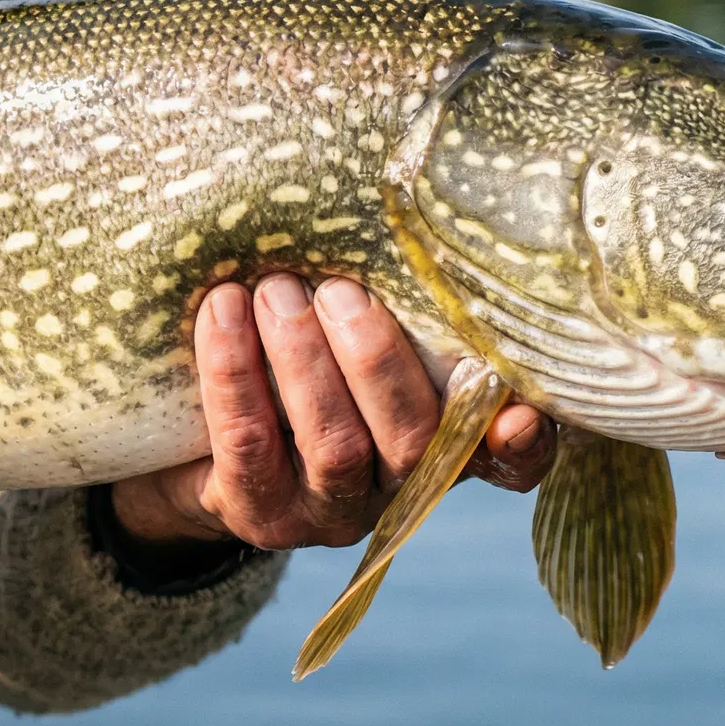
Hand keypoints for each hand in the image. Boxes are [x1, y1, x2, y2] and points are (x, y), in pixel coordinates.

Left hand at [110, 275, 551, 550]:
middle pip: (414, 438)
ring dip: (304, 359)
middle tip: (336, 289)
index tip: (518, 415)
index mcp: (447, 438)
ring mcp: (333, 510)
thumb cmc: (302, 352)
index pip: (511, 460)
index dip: (521, 445)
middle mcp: (401, 484)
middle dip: (374, 359)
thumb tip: (404, 211)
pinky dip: (235, 371)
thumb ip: (394, 294)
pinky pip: (250, 445)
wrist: (203, 434)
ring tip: (274, 290)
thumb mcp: (356, 324)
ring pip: (337, 445)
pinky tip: (222, 312)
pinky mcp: (261, 514)